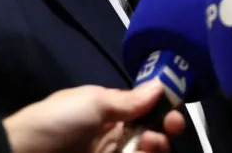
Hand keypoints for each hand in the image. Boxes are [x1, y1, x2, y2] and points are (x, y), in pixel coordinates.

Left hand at [3, 81, 184, 152]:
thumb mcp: (92, 102)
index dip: (163, 108)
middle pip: (152, 132)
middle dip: (166, 129)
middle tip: (170, 128)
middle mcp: (114, 133)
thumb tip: (161, 86)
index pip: (146, 109)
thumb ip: (129, 100)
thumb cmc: (57, 121)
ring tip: (150, 144)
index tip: (174, 111)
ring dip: (157, 146)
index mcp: (109, 110)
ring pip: (146, 152)